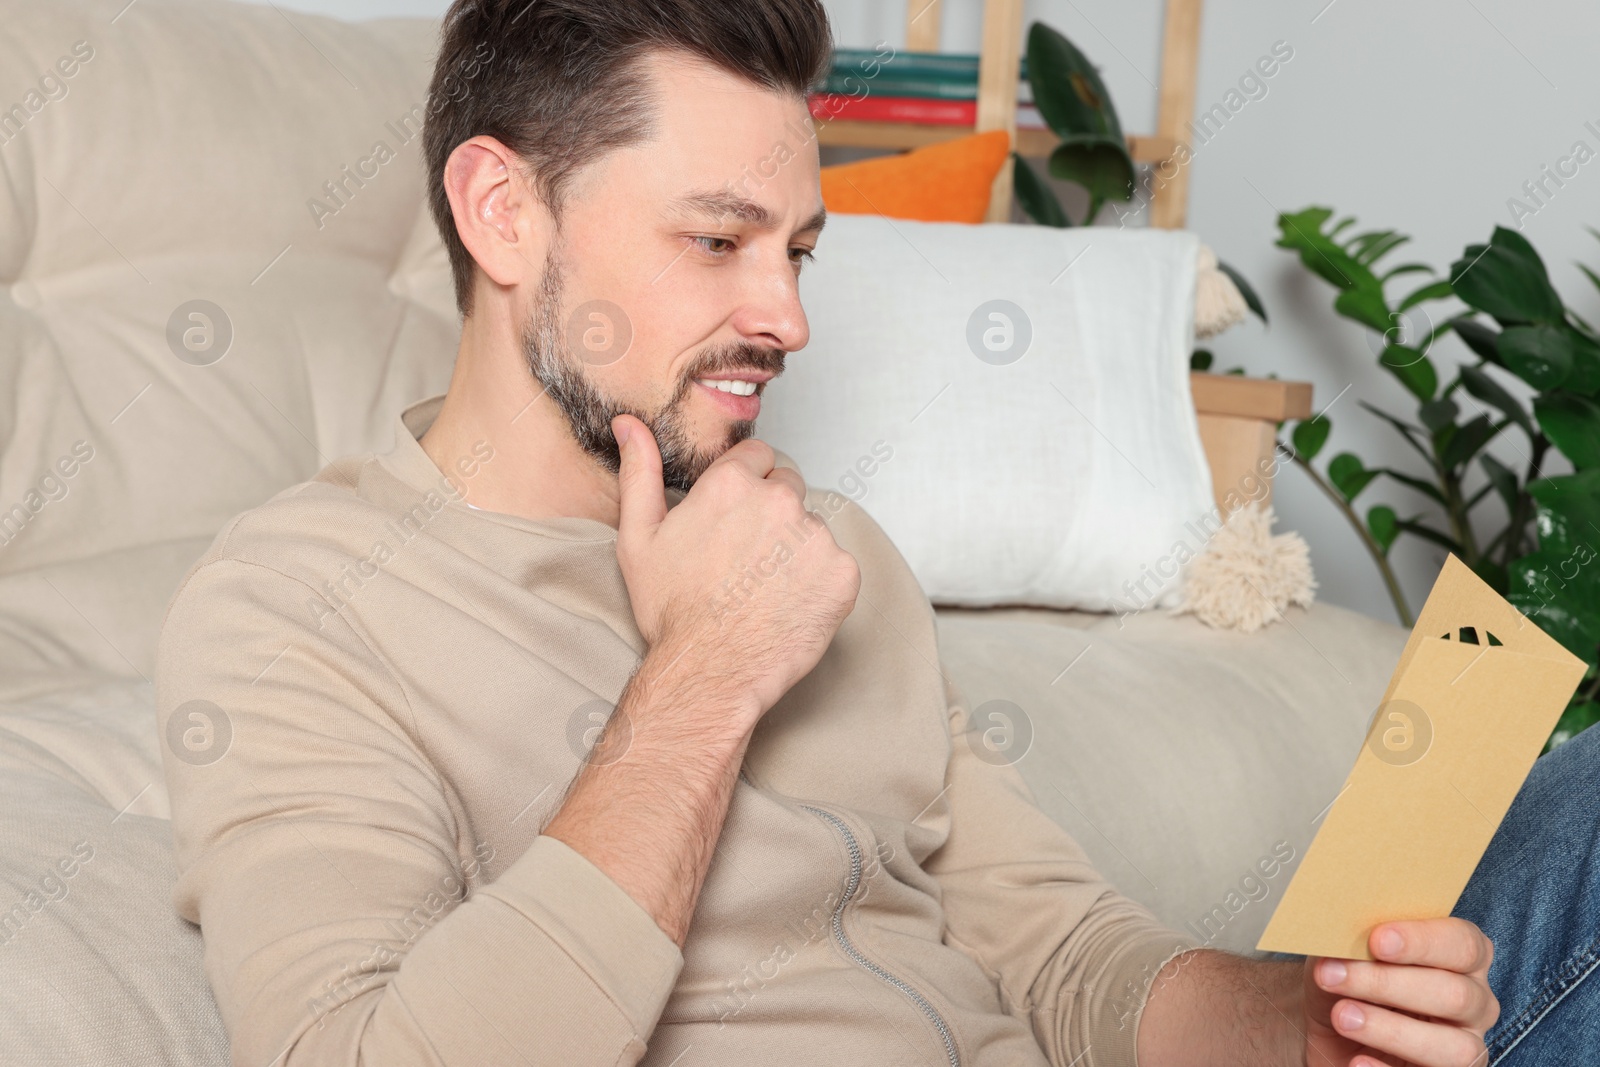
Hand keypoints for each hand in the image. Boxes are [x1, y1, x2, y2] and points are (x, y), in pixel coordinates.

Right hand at [611, 414, 859, 717]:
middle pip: (788, 487)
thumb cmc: (672, 612)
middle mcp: (779, 501)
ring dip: (796, 549)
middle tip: (746, 559)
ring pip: (811, 528)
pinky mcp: (842, 573)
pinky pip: (836, 564)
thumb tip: (629, 424)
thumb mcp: (639, 538)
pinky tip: (789, 604)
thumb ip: (639, 472)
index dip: (746, 484)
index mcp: (731, 485)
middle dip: (772, 513)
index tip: (735, 518)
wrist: (710, 673)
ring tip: (765, 589)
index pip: (758, 455)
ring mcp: (815, 537)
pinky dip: (820, 582)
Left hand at [1302, 918, 1497, 1066]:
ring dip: (1391, 1030)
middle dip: (1389, 983)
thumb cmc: (1348, 978)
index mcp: (1462, 957)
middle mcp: (1475, 1002)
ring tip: (1342, 1016)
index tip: (1376, 940)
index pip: (1463, 943)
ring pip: (1455, 1047)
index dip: (1422, 941)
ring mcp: (1466, 1048)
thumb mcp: (1343, 953)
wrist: (1328, 1027)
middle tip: (1334, 975)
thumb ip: (1350, 941)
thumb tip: (1338, 935)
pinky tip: (1356, 1061)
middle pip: (1455, 994)